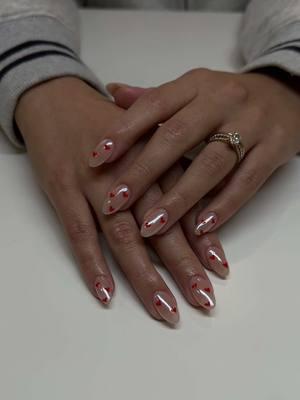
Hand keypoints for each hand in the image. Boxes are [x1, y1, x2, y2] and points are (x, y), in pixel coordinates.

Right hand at [15, 77, 228, 324]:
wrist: (58, 99)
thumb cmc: (108, 123)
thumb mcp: (146, 134)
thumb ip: (171, 166)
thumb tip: (197, 205)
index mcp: (154, 155)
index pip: (183, 202)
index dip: (203, 237)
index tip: (220, 269)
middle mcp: (129, 170)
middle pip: (159, 224)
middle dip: (183, 264)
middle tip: (204, 299)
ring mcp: (94, 181)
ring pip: (123, 235)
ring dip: (144, 275)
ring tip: (165, 308)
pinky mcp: (63, 188)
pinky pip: (79, 232)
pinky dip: (92, 263)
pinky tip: (106, 293)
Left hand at [90, 69, 299, 236]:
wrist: (285, 93)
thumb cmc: (227, 98)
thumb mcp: (193, 89)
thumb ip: (155, 97)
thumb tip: (111, 92)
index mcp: (196, 85)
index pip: (154, 104)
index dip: (123, 131)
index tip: (96, 159)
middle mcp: (222, 101)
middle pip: (177, 137)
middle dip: (143, 172)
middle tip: (115, 202)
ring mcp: (251, 125)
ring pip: (210, 165)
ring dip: (179, 199)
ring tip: (151, 226)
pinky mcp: (275, 148)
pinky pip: (247, 182)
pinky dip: (223, 206)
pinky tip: (200, 228)